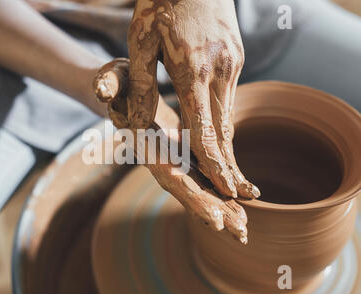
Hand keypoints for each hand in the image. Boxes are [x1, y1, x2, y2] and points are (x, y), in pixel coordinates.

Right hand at [93, 58, 247, 243]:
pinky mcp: (185, 152)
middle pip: (189, 190)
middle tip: (240, 233)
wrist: (125, 89)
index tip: (214, 220)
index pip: (170, 176)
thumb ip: (107, 84)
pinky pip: (206, 172)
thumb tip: (102, 90)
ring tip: (244, 228)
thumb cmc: (118, 83)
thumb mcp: (112, 78)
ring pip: (200, 186)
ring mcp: (175, 157)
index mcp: (148, 146)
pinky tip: (245, 196)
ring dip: (221, 207)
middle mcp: (162, 158)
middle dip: (214, 212)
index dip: (192, 198)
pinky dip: (224, 185)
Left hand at [126, 0, 259, 198]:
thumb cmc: (160, 1)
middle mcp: (220, 69)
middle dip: (229, 165)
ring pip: (228, 115)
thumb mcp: (140, 40)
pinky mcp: (235, 57)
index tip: (226, 191)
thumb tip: (136, 122)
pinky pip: (228, 98)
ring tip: (231, 176)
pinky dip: (223, 122)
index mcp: (193, 69)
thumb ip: (139, 83)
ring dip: (227, 146)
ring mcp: (232, 63)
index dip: (215, 164)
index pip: (206, 129)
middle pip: (224, 129)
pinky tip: (220, 136)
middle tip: (238, 194)